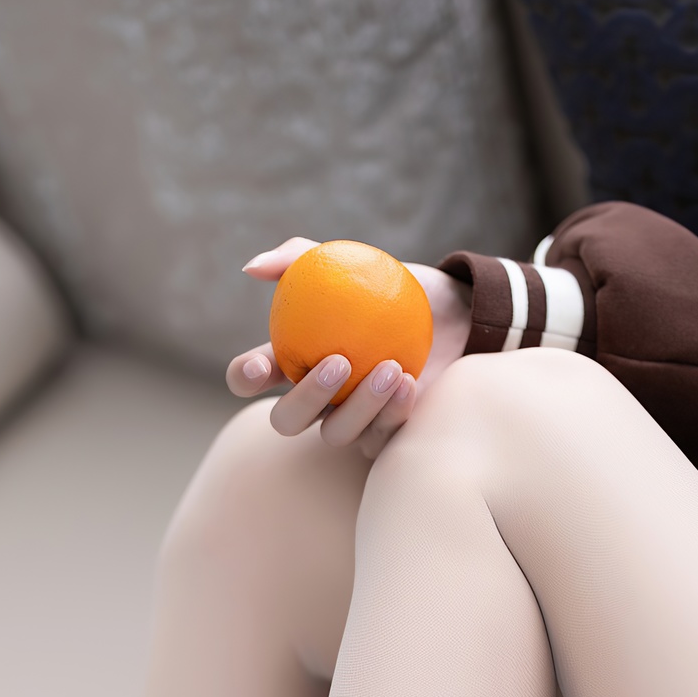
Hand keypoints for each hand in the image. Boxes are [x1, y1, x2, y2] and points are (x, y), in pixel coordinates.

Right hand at [225, 237, 471, 459]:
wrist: (452, 313)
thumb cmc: (390, 285)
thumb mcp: (349, 262)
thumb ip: (298, 257)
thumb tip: (252, 269)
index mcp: (292, 360)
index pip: (251, 376)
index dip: (245, 378)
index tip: (262, 366)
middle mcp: (315, 399)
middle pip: (286, 420)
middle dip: (305, 398)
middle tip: (338, 362)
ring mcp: (348, 421)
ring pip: (335, 434)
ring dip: (359, 405)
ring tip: (391, 368)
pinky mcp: (384, 435)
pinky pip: (379, 439)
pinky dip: (392, 413)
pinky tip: (409, 384)